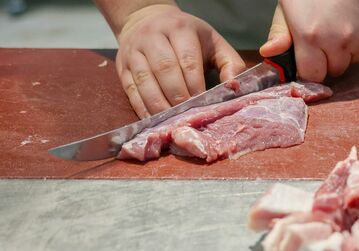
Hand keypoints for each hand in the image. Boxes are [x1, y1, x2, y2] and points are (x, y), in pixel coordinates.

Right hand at [115, 4, 245, 117]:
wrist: (148, 19)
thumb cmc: (188, 37)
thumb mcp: (213, 42)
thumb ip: (229, 63)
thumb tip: (234, 88)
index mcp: (180, 29)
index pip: (187, 60)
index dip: (195, 85)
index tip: (203, 105)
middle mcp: (154, 36)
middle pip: (164, 70)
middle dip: (178, 97)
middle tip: (188, 117)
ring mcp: (134, 51)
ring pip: (145, 81)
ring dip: (159, 105)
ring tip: (172, 122)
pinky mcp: (122, 65)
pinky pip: (131, 89)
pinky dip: (142, 107)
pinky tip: (154, 120)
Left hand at [259, 0, 358, 81]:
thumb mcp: (289, 4)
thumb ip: (280, 32)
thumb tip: (269, 54)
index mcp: (311, 36)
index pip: (312, 76)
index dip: (309, 68)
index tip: (307, 59)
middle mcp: (338, 42)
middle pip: (334, 71)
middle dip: (327, 60)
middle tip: (323, 37)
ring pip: (352, 61)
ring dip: (345, 51)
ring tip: (338, 26)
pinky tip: (353, 21)